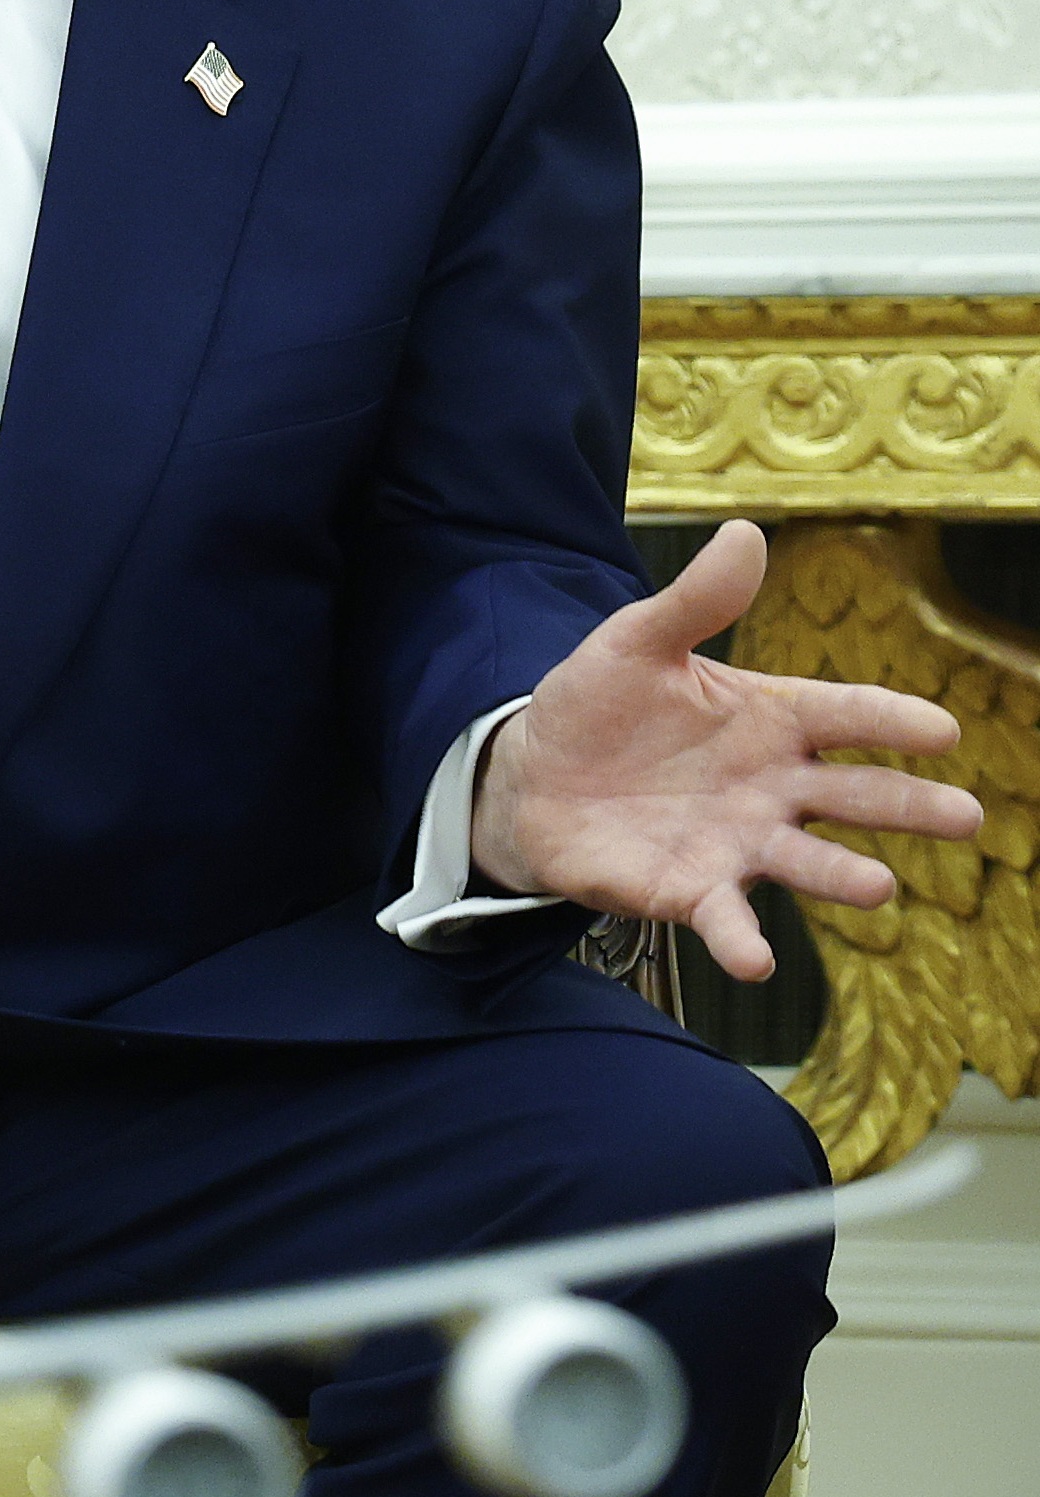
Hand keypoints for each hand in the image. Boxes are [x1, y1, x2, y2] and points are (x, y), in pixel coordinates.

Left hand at [472, 519, 983, 981]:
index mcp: (771, 718)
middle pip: (854, 794)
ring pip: (805, 861)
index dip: (892, 721)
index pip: (846, 715)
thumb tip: (744, 533)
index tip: (942, 730)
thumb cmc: (597, 706)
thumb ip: (694, 601)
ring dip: (841, 876)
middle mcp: (772, 786)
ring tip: (879, 887)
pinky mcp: (689, 889)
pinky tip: (758, 963)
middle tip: (966, 817)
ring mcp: (737, 842)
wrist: (530, 777)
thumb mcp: (634, 644)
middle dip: (909, 807)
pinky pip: (725, 919)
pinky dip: (742, 940)